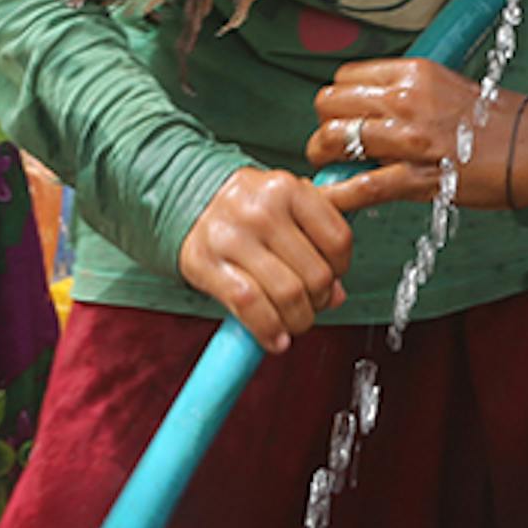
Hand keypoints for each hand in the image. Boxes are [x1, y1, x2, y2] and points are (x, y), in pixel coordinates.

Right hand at [179, 168, 366, 351]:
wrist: (187, 200)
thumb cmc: (246, 206)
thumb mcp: (288, 202)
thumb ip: (321, 235)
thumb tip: (338, 293)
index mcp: (289, 189)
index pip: (338, 240)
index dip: (341, 269)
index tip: (333, 278)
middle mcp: (262, 210)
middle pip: (315, 274)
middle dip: (320, 301)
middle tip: (312, 305)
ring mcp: (233, 237)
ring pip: (287, 294)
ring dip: (298, 320)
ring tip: (294, 321)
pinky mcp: (206, 263)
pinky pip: (250, 306)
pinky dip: (268, 330)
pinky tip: (275, 338)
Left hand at [309, 59, 527, 210]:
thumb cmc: (499, 119)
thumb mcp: (447, 86)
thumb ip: (406, 93)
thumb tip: (372, 109)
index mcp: (413, 72)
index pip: (344, 77)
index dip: (338, 100)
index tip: (342, 115)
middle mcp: (405, 99)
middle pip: (329, 103)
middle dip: (324, 125)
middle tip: (332, 143)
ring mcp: (410, 138)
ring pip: (335, 139)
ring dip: (324, 156)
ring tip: (330, 167)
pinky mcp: (418, 176)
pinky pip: (361, 185)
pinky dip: (339, 194)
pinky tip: (330, 197)